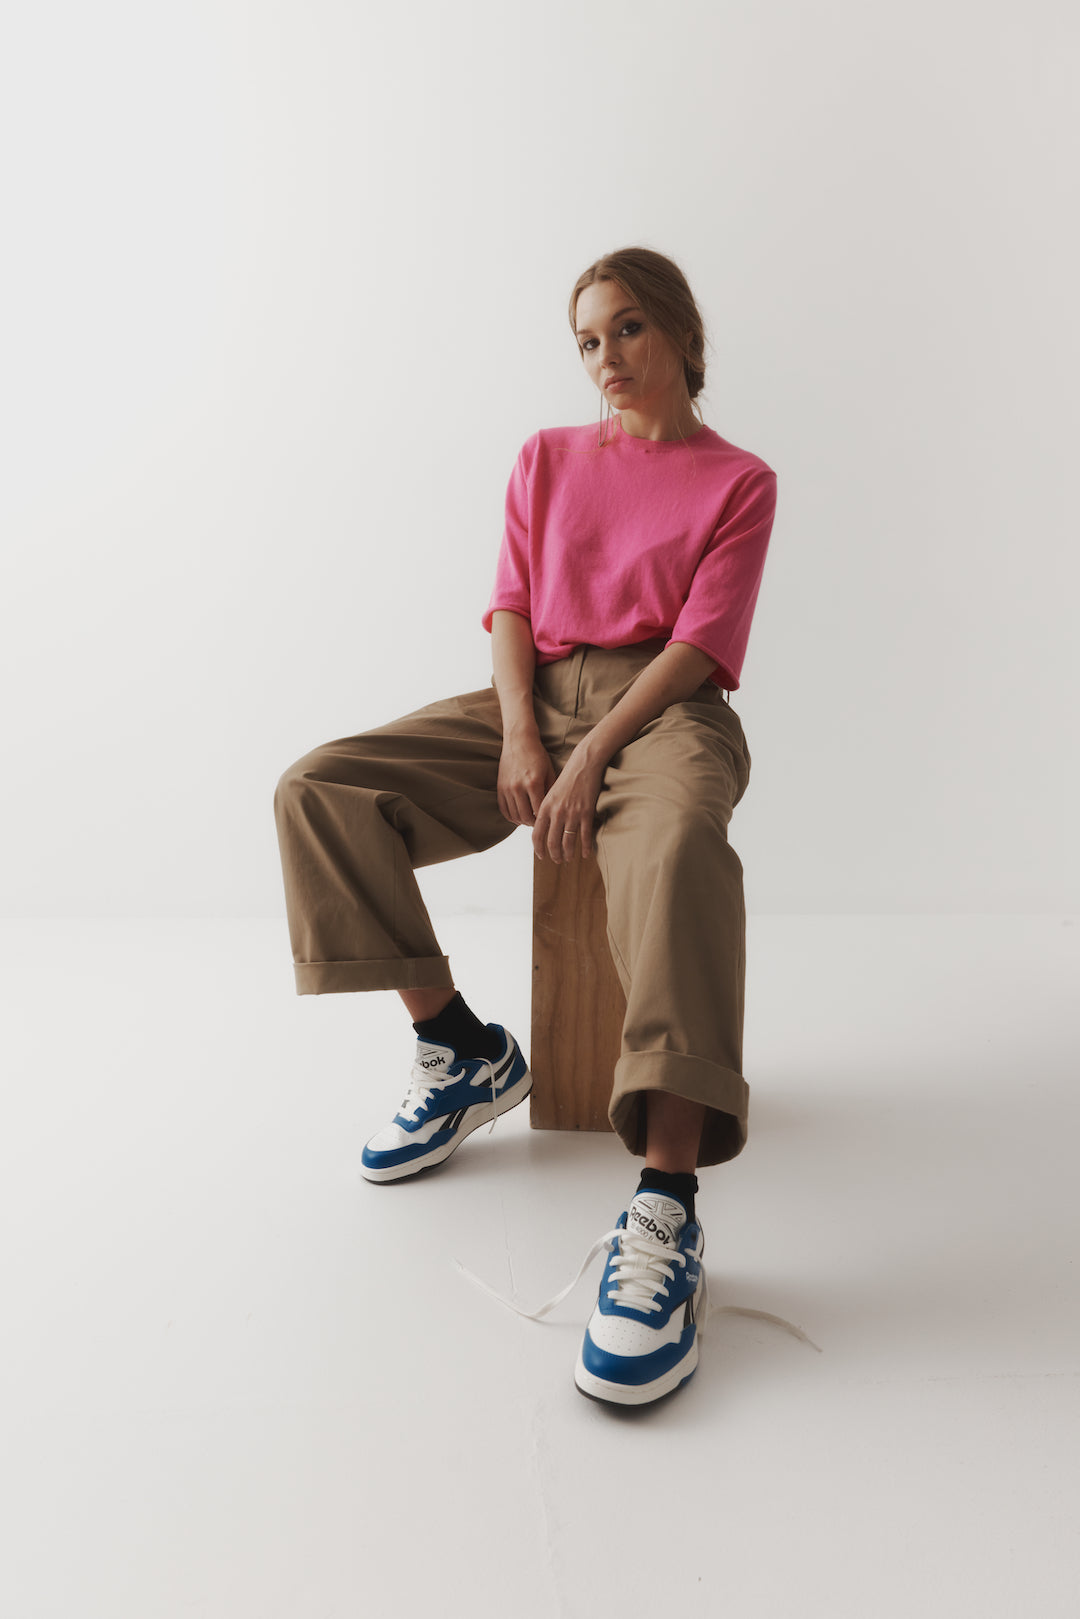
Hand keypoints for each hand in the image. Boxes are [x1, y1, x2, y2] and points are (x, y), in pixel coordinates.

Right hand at [497, 729, 557, 828]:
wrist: (519, 741)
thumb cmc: (537, 755)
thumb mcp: (549, 772)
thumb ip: (551, 792)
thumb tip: (553, 811)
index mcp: (533, 783)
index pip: (539, 811)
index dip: (545, 819)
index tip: (549, 820)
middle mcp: (518, 787)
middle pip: (526, 817)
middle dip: (534, 824)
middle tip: (540, 823)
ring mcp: (507, 788)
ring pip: (514, 816)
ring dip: (522, 821)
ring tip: (530, 819)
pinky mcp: (499, 787)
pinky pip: (503, 809)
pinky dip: (511, 816)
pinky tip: (519, 815)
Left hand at [532, 744, 606, 862]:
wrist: (584, 764)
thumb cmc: (567, 777)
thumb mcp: (551, 792)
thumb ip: (546, 809)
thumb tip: (542, 826)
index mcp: (545, 807)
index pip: (537, 835)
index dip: (538, 848)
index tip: (540, 855)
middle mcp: (556, 812)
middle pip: (552, 842)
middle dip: (554, 855)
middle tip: (556, 861)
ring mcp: (572, 814)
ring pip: (568, 842)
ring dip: (568, 854)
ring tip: (569, 858)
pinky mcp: (586, 813)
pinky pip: (584, 836)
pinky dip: (585, 848)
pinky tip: (585, 854)